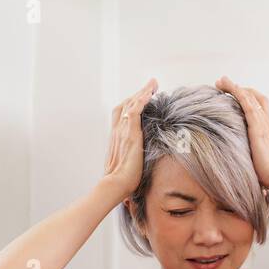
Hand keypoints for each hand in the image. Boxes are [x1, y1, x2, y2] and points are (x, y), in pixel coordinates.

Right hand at [102, 78, 157, 201]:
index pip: (122, 114)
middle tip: (151, 85)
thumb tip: (138, 162)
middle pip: (126, 104)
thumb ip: (131, 158)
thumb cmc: (121, 181)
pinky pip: (135, 111)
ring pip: (131, 104)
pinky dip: (141, 100)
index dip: (131, 103)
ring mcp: (123, 131)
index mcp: (116, 137)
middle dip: (138, 93)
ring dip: (143, 92)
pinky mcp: (130, 134)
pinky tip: (149, 93)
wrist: (116, 184)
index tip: (142, 97)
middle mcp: (118, 131)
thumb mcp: (126, 165)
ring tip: (153, 84)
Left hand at [215, 76, 268, 190]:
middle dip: (239, 89)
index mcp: (266, 130)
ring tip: (221, 81)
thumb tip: (242, 170)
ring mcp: (262, 122)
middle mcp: (266, 122)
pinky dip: (236, 91)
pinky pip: (246, 101)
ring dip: (234, 86)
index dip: (246, 98)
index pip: (258, 106)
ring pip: (249, 96)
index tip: (233, 95)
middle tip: (223, 84)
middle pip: (254, 97)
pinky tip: (227, 86)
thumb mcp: (257, 162)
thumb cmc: (268, 175)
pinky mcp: (257, 124)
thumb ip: (251, 159)